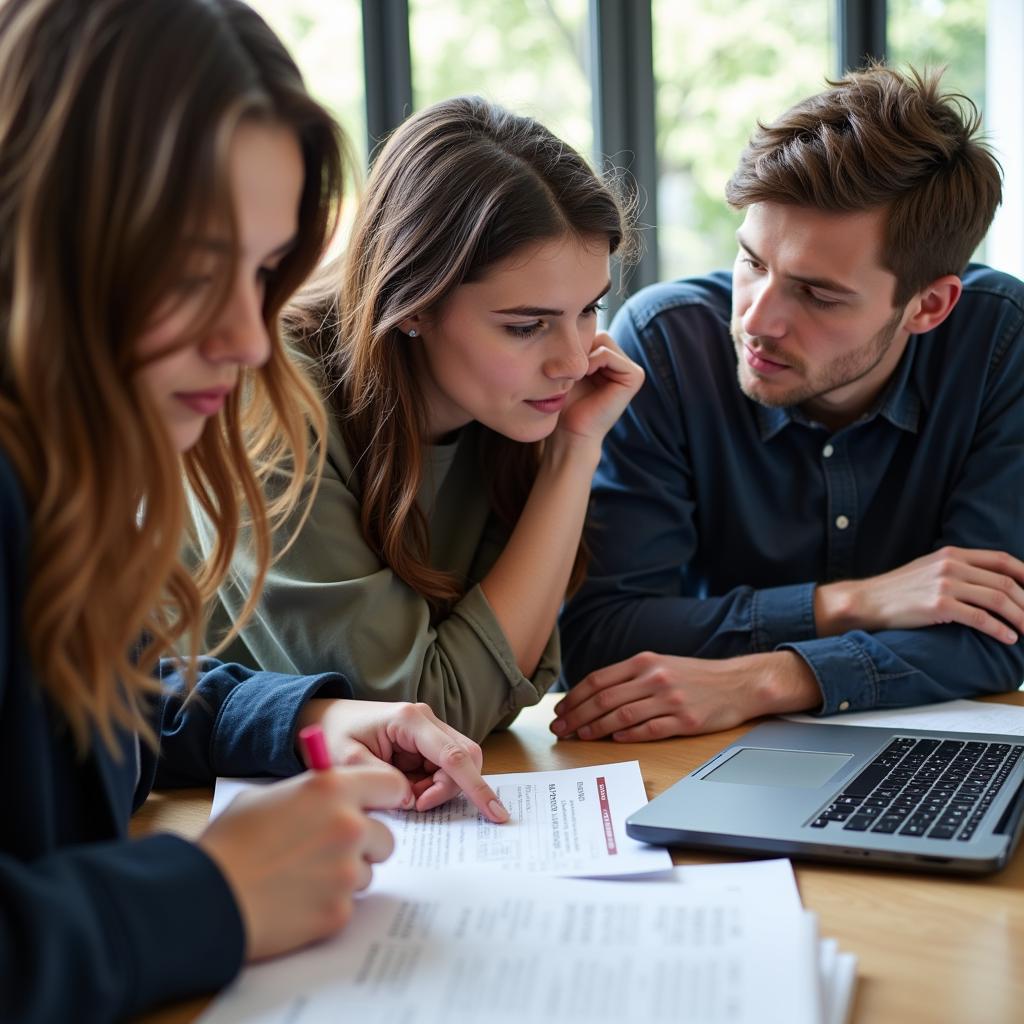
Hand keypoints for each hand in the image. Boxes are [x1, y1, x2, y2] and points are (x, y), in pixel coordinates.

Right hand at [198, 765, 404, 959]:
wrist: (204, 896)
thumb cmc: (230, 842)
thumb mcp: (268, 796)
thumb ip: (310, 794)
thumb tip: (328, 798)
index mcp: (333, 789)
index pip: (392, 785)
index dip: (386, 798)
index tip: (380, 807)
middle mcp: (349, 826)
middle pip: (386, 837)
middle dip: (365, 845)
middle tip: (331, 851)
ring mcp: (347, 872)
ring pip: (366, 872)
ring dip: (344, 876)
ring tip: (301, 877)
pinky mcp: (339, 912)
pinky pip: (347, 904)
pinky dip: (327, 904)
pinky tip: (295, 900)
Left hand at [297, 699, 508, 822]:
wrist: (329, 717)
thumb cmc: (336, 733)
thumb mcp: (347, 759)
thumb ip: (380, 780)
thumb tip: (411, 800)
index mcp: (410, 720)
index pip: (454, 756)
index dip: (476, 786)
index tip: (494, 812)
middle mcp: (427, 721)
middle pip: (466, 758)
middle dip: (450, 789)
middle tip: (417, 805)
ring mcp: (430, 731)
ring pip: (458, 767)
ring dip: (437, 790)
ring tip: (404, 794)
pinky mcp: (428, 743)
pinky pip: (443, 770)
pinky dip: (430, 787)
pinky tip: (407, 788)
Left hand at [551, 651, 820, 740]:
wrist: (738, 683)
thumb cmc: (695, 676)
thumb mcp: (660, 665)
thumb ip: (630, 677)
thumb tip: (595, 695)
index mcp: (645, 662)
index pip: (599, 679)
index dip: (575, 697)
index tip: (560, 710)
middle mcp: (654, 678)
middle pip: (604, 698)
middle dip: (577, 715)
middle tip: (560, 728)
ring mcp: (670, 699)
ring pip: (622, 715)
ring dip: (596, 728)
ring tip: (579, 736)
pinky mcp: (685, 720)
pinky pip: (649, 729)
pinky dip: (628, 736)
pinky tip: (613, 740)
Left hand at [555, 332, 643, 444]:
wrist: (570, 432)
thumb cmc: (564, 404)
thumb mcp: (565, 368)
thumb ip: (573, 346)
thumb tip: (570, 317)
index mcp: (609, 360)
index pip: (590, 332)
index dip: (572, 345)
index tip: (559, 366)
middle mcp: (622, 362)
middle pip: (597, 333)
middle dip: (579, 350)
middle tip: (566, 373)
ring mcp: (631, 369)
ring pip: (602, 340)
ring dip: (583, 357)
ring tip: (574, 377)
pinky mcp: (634, 376)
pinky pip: (608, 354)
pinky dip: (592, 363)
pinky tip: (585, 377)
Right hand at [815, 546, 1023, 643]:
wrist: (867, 600)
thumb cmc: (898, 590)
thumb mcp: (929, 569)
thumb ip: (957, 570)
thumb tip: (987, 583)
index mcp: (952, 554)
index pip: (1002, 559)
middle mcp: (951, 565)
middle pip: (1005, 582)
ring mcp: (945, 584)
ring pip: (998, 599)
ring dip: (1020, 618)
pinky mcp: (938, 605)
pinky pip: (980, 618)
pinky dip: (999, 629)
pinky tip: (1008, 638)